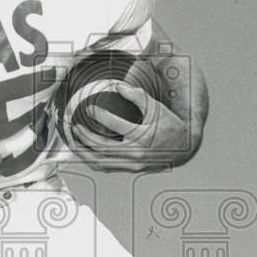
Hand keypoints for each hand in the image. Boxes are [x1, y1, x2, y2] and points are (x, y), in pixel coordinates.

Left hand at [71, 85, 191, 172]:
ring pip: (100, 162)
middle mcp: (135, 153)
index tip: (89, 108)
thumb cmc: (170, 125)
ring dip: (83, 152)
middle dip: (84, 136)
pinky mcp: (130, 169)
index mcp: (142, 136)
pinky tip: (84, 153)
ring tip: (73, 141)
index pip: (115, 125)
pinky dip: (92, 160)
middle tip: (74, 125)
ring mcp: (132, 164)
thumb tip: (117, 87)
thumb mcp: (158, 108)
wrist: (184, 148)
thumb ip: (138, 96)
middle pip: (101, 147)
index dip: (99, 115)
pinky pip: (106, 168)